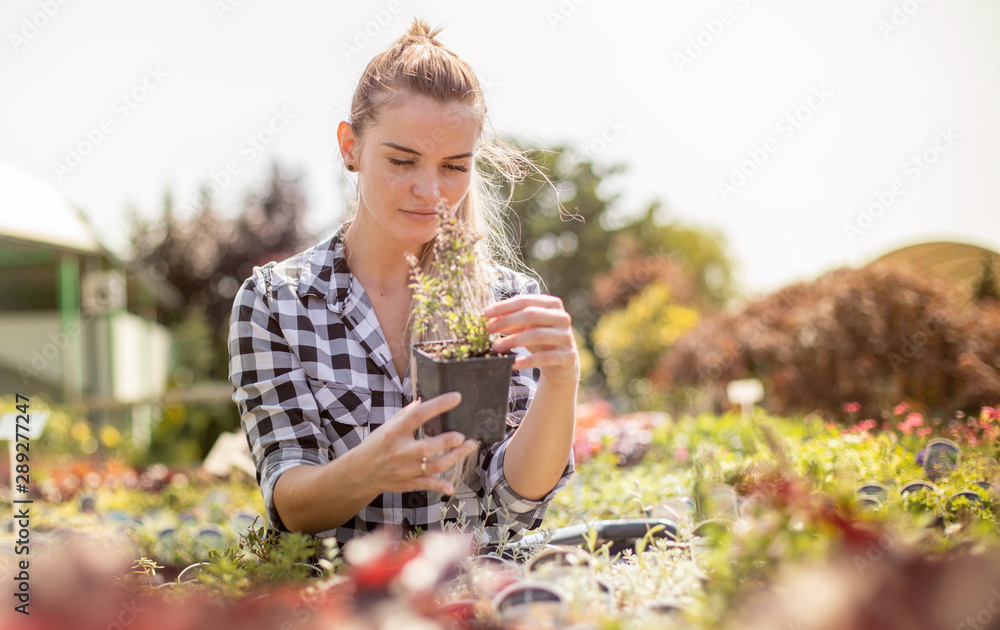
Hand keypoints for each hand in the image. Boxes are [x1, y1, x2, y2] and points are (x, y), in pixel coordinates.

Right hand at [358, 392, 477, 494]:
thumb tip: (422, 401)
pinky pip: (427, 484)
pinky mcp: (408, 483)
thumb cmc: (376, 445)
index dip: (438, 405)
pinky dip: (440, 486)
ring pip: (433, 466)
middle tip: (462, 436)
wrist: (360, 472)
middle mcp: (400, 451)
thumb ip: (406, 414)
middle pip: (427, 447)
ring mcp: (405, 469)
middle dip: (447, 441)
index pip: (418, 415)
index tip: (456, 397)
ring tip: (469, 447)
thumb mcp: (387, 425)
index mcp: (394, 432)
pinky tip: (451, 487)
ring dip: (454, 457)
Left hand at [485, 294, 579, 387]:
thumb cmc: (541, 340)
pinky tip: (514, 363)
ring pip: (537, 334)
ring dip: (514, 340)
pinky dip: (528, 361)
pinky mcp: (567, 356)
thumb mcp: (525, 328)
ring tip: (496, 347)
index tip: (485, 313)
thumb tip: (489, 320)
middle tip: (488, 329)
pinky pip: (546, 357)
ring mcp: (566, 337)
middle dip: (507, 321)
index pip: (525, 300)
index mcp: (552, 304)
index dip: (504, 306)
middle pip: (531, 314)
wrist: (562, 363)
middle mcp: (562, 317)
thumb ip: (510, 321)